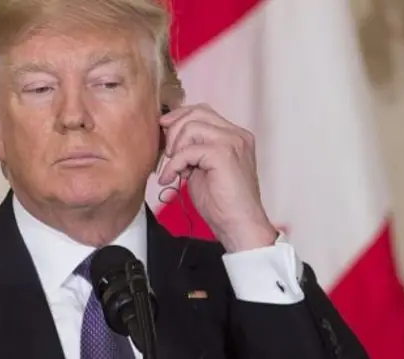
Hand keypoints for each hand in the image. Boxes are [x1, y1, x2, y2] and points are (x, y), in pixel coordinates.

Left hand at [157, 104, 277, 252]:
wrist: (239, 225)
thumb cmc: (222, 203)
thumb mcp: (202, 167)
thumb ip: (192, 148)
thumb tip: (169, 134)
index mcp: (235, 136)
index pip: (203, 111)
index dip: (179, 118)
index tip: (164, 130)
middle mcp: (237, 135)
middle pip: (196, 112)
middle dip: (174, 130)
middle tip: (169, 154)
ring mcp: (233, 142)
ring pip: (191, 127)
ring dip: (175, 148)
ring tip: (174, 169)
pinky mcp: (223, 155)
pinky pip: (188, 150)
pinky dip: (174, 164)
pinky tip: (171, 179)